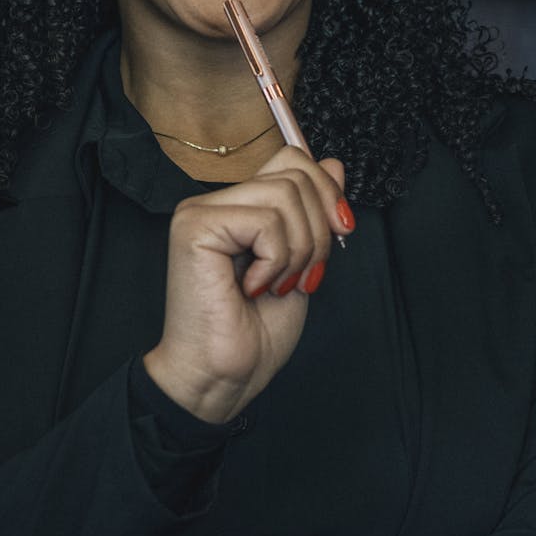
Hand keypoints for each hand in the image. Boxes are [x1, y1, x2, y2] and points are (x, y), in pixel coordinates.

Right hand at [143, 149, 350, 423]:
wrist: (226, 376)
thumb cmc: (256, 331)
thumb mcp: (303, 260)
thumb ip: (314, 211)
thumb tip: (333, 163)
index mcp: (239, 204)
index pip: (292, 159)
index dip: (327, 192)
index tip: (340, 232)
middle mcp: (215, 200)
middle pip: (295, 173)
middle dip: (319, 230)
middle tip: (303, 276)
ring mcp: (200, 211)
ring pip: (286, 195)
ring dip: (299, 250)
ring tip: (279, 285)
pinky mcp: (195, 227)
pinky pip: (266, 223)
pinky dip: (276, 261)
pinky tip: (255, 288)